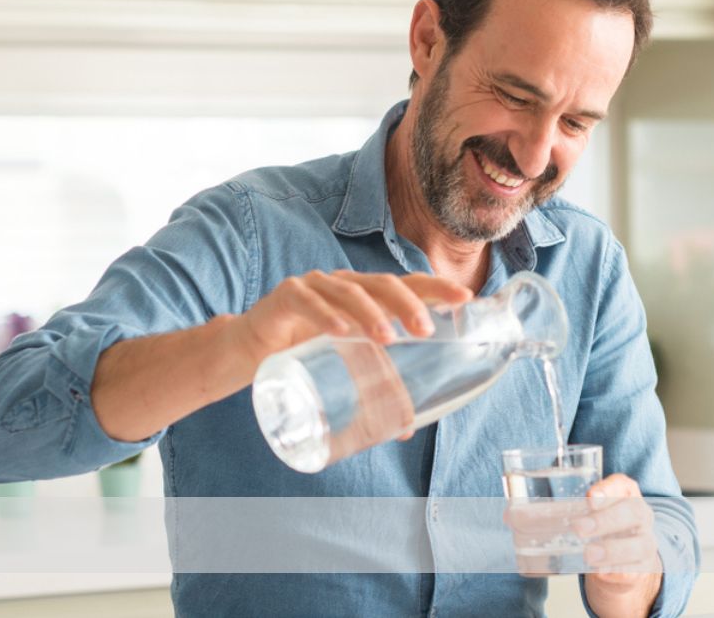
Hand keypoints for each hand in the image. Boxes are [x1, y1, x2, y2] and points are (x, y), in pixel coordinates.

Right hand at [228, 269, 471, 364]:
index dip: (436, 287)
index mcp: (365, 297)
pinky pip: (307, 300)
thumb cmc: (302, 355)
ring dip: (371, 313)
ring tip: (388, 337)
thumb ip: (371, 387)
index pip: (407, 285)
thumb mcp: (342, 368)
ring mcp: (314, 286)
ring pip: (349, 290)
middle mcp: (343, 285)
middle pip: (383, 284)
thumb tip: (406, 428)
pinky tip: (340, 331)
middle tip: (427, 329)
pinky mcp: (284, 297)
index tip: (466, 297)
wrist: (247, 352)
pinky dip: (324, 315)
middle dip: (408, 304)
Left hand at [502, 473, 662, 615]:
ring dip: (612, 549)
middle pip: (633, 512)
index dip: (608, 488)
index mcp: (624, 494)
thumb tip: (510, 515)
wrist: (623, 561)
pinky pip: (634, 570)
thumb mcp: (582, 513)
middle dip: (605, 520)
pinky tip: (602, 573)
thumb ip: (552, 511)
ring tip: (589, 554)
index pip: (623, 484)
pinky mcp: (640, 568)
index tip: (589, 497)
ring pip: (638, 544)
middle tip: (578, 528)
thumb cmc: (597, 528)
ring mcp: (643, 542)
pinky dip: (617, 572)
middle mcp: (639, 515)